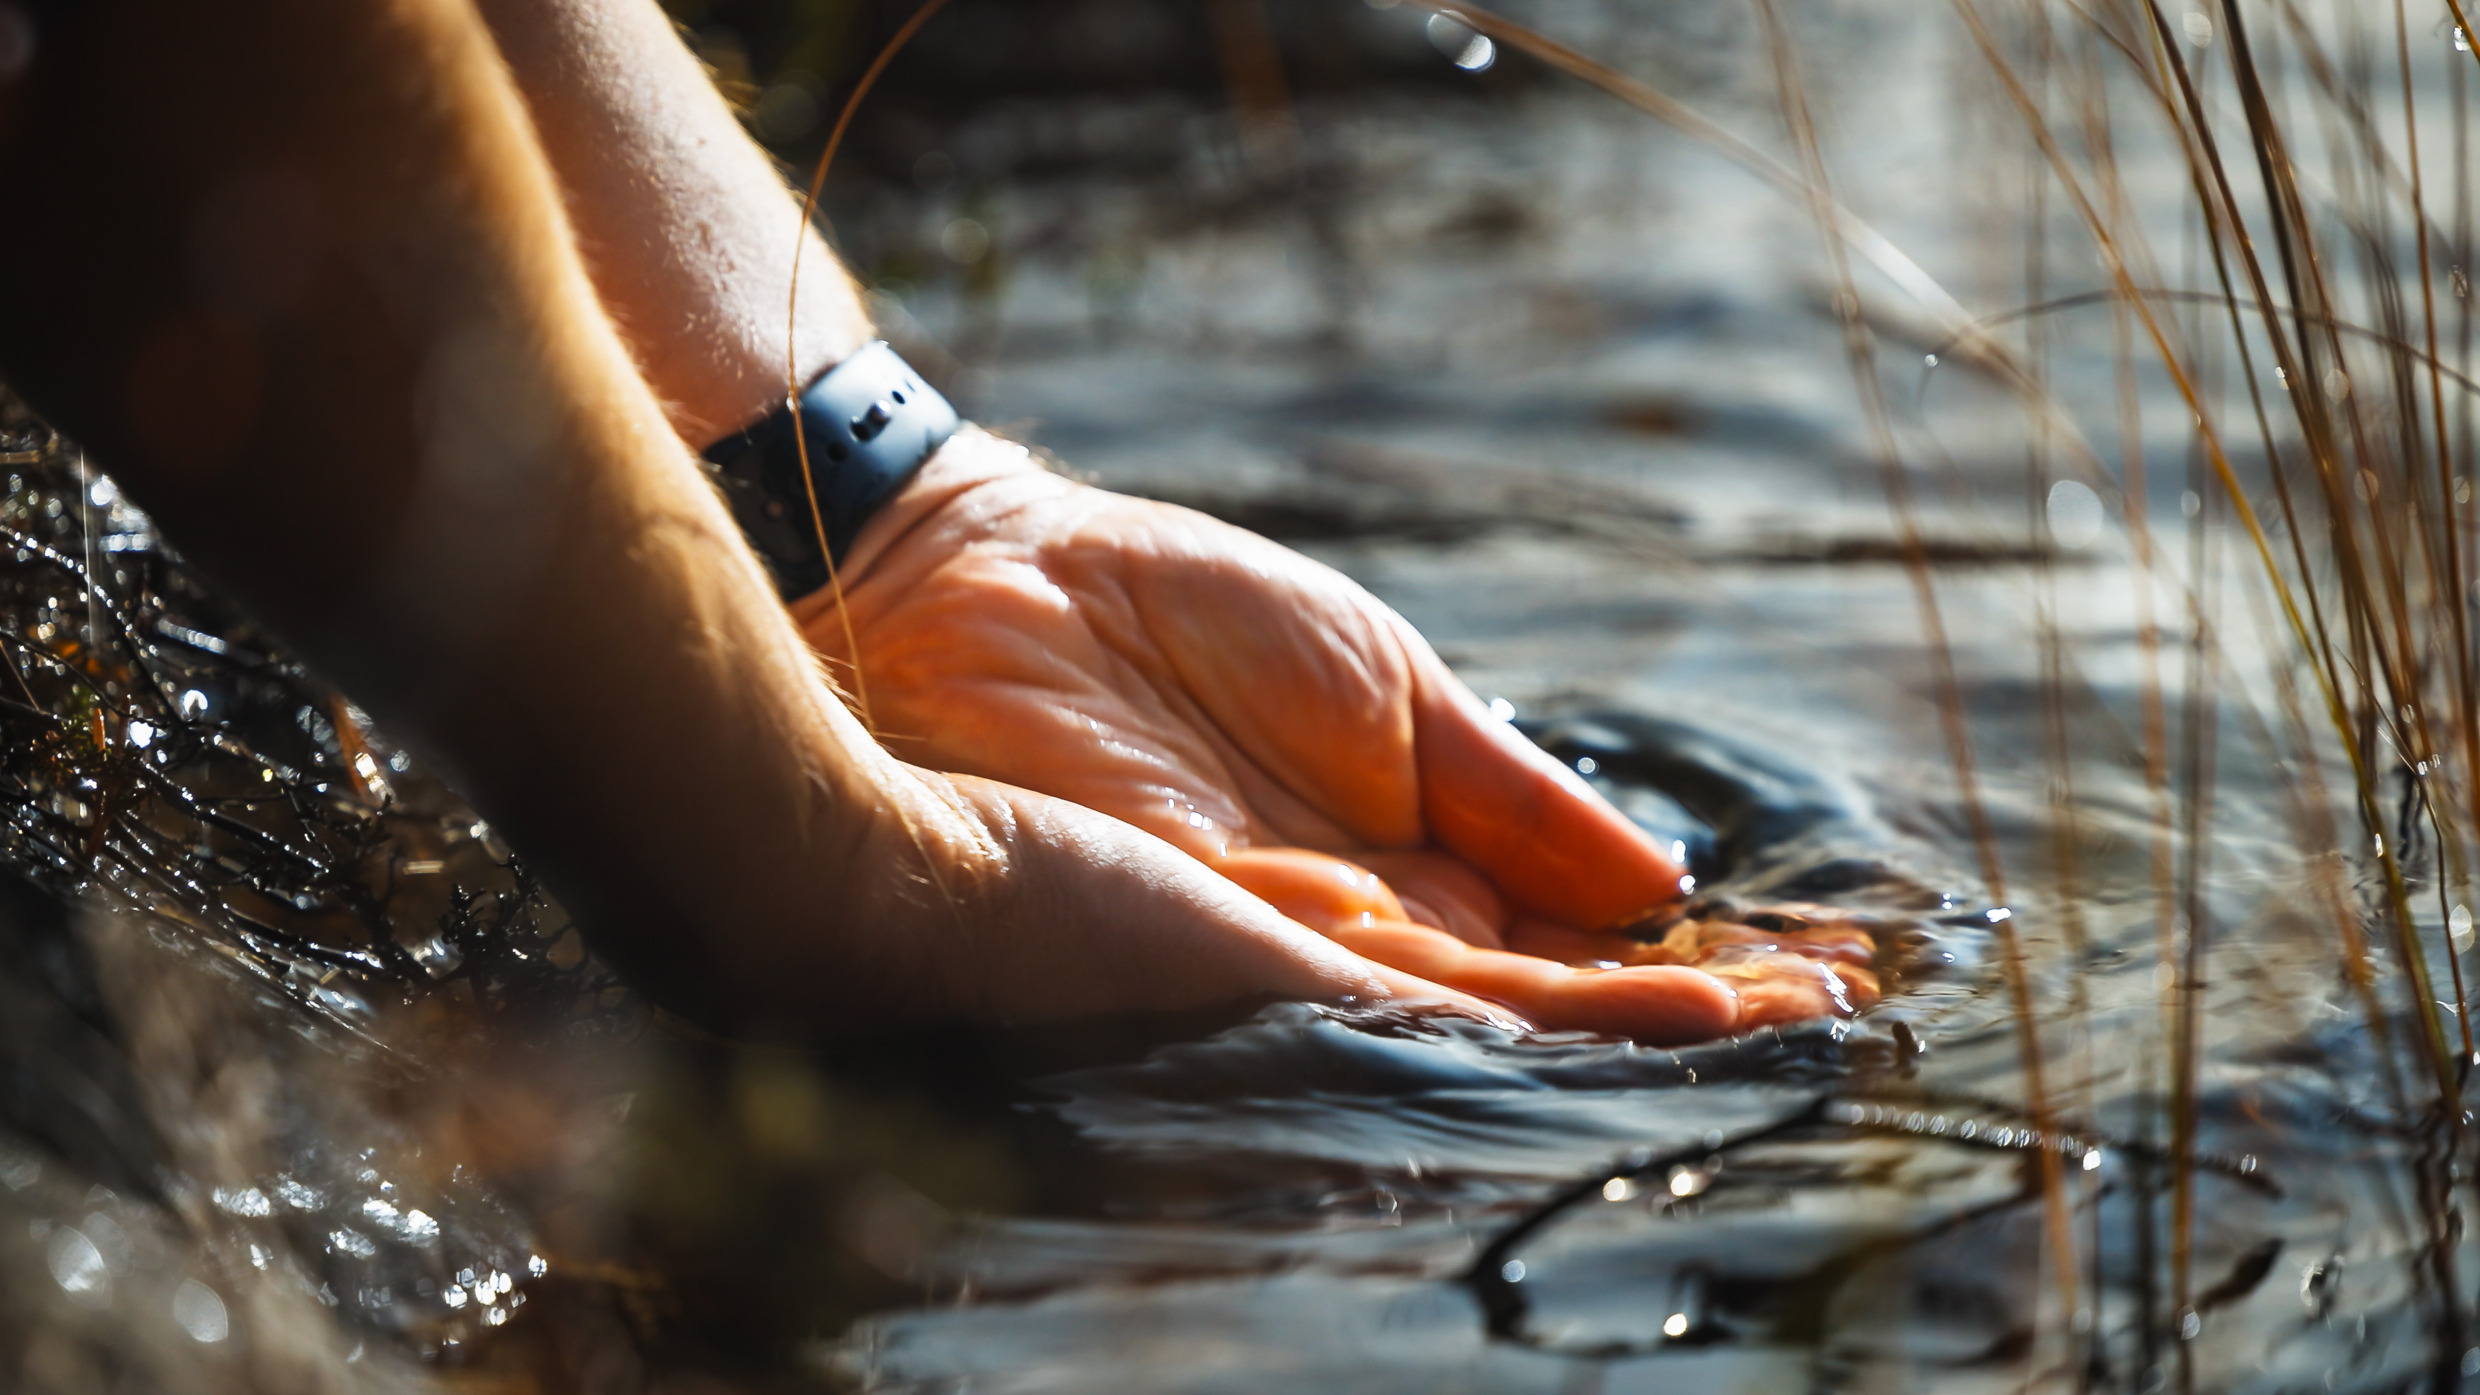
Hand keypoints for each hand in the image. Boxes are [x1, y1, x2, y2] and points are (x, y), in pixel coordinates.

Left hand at [795, 430, 1874, 1042]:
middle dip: (1683, 1003)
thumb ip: (1515, 793)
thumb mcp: (1395, 691)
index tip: (1822, 965)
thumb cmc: (1190, 616)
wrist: (1013, 581)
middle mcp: (1370, 930)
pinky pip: (1355, 969)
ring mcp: (1296, 938)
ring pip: (1470, 1009)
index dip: (1695, 957)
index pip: (1578, 944)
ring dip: (1604, 1014)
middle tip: (1822, 1010)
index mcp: (1421, 869)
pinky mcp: (1214, 925)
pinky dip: (1468, 980)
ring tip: (1736, 1015)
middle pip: (1545, 995)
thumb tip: (1663, 879)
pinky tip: (1582, 979)